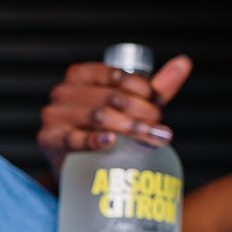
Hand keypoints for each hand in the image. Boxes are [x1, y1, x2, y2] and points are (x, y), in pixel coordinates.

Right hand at [38, 55, 192, 178]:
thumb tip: (183, 64)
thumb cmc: (102, 131)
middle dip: (141, 113)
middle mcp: (63, 91)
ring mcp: (53, 116)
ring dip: (129, 127)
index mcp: (81, 75)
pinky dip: (93, 140)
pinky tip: (110, 141)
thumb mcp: (129, 108)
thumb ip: (154, 89)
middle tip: (160, 130)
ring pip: (98, 116)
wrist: (75, 167)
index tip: (159, 106)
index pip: (117, 76)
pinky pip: (73, 139)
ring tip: (150, 140)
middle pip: (111, 98)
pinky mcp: (48, 140)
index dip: (143, 90)